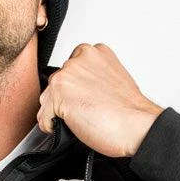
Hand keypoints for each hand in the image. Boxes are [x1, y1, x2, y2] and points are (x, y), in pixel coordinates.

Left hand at [38, 43, 164, 157]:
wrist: (136, 126)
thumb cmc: (129, 111)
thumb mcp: (111, 81)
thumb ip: (91, 78)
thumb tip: (78, 90)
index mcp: (94, 53)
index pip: (69, 70)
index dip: (73, 90)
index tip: (83, 100)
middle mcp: (79, 59)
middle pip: (56, 84)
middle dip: (63, 101)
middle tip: (84, 113)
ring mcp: (68, 74)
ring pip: (47, 99)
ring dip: (57, 113)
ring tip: (80, 120)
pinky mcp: (59, 92)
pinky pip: (43, 116)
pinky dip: (51, 126)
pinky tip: (71, 127)